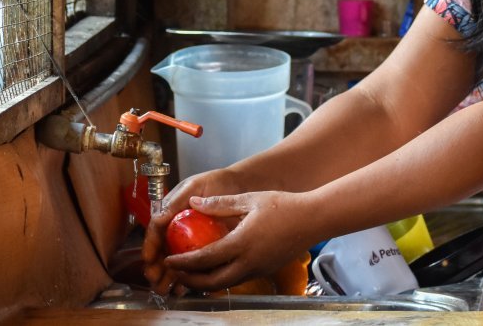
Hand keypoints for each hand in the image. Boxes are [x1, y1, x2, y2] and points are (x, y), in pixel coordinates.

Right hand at [142, 168, 242, 294]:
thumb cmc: (216, 182)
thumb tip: (159, 217)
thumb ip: (176, 201)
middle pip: (163, 250)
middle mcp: (179, 228)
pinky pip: (195, 265)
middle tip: (154, 279)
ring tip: (164, 289)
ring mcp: (192, 240)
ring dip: (168, 276)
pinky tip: (183, 288)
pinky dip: (188, 277)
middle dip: (156, 267)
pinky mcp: (207, 248)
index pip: (156, 231)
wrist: (242, 185)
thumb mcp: (195, 186)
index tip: (148, 259)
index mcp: (172, 212)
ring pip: (176, 261)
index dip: (150, 245)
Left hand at [164, 190, 315, 291]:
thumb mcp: (249, 200)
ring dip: (204, 281)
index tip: (169, 259)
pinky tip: (215, 267)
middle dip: (189, 280)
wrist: (313, 219)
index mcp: (242, 243)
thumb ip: (220, 204)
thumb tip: (194, 202)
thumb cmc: (284, 205)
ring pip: (224, 284)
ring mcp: (257, 270)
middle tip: (175, 272)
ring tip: (191, 273)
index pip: (204, 259)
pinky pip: (237, 279)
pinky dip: (221, 278)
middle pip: (211, 281)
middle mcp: (248, 262)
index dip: (183, 262)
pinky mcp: (264, 271)